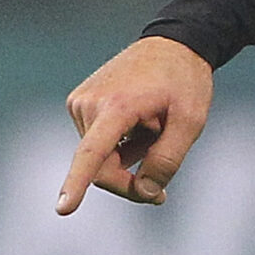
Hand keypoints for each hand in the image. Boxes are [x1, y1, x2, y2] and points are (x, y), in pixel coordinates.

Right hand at [58, 36, 213, 213]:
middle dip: (128, 182)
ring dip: (129, 156)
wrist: (173, 44)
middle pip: (100, 168)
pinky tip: (140, 123)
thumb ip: (168, 160)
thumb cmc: (184, 82)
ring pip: (99, 158)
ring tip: (155, 127)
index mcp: (117, 106)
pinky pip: (96, 142)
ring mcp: (79, 102)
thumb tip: (144, 191)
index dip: (77, 183)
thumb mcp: (191, 121)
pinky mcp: (78, 103)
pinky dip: (119, 144)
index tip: (63, 209)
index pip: (92, 152)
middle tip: (161, 194)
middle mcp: (89, 103)